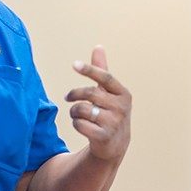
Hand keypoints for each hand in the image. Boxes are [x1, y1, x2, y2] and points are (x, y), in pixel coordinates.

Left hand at [64, 46, 131, 162]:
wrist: (115, 144)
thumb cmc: (110, 112)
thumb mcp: (109, 92)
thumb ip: (102, 71)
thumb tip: (98, 47)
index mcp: (123, 94)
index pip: (106, 77)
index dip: (90, 70)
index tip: (75, 64)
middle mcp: (121, 108)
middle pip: (90, 93)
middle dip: (75, 94)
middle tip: (68, 97)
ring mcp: (114, 123)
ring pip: (83, 109)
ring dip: (74, 110)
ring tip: (75, 113)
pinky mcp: (104, 137)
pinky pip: (80, 124)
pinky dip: (76, 123)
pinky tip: (81, 125)